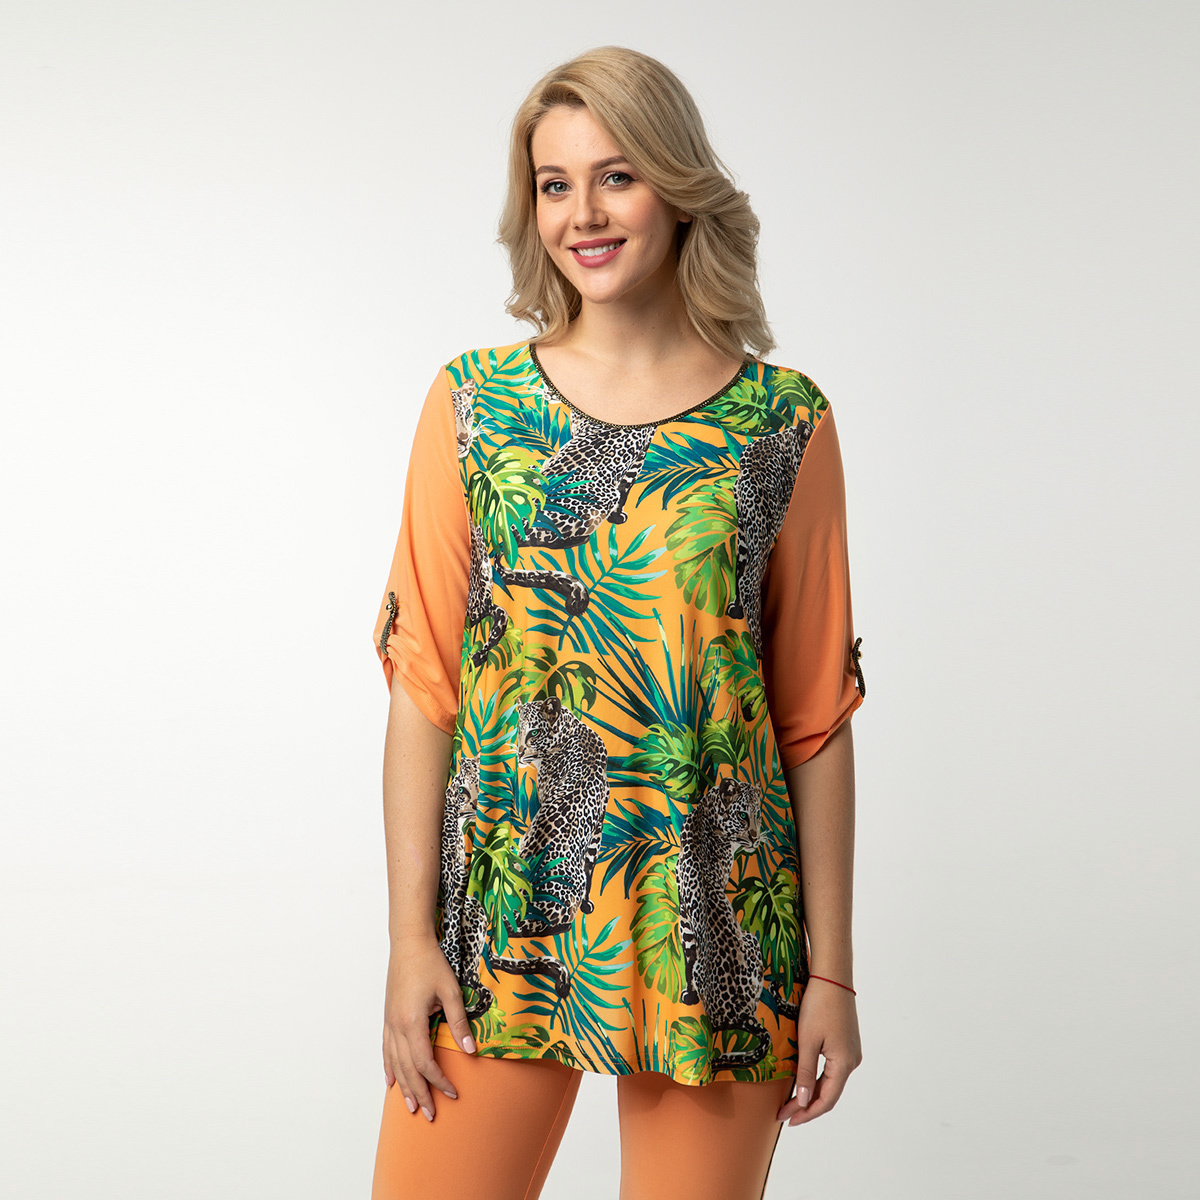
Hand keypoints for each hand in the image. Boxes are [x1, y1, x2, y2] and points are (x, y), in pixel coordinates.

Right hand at [382, 933, 476, 1121]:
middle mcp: (397, 1027)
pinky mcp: (388, 1017)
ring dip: (403, 1086)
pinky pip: (386, 1050)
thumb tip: (471, 1050)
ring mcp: (390, 1023)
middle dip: (420, 1093)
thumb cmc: (431, 963)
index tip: (453, 1093)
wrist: (409, 943)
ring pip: (394, 1063)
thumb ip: (460, 1022)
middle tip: (430, 1115)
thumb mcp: (451, 991)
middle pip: (407, 1069)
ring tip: (411, 1106)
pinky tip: (391, 1080)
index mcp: (412, 1023)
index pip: (425, 1063)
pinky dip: (389, 1068)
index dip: (438, 1081)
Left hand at [776, 977, 861, 1124]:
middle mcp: (852, 1061)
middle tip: (784, 1113)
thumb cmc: (819, 1005)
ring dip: (811, 1092)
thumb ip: (806, 1073)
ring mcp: (851, 1052)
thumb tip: (804, 1101)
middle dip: (806, 1105)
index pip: (827, 1100)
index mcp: (845, 1063)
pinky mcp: (846, 1043)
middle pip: (829, 1093)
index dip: (808, 1113)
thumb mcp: (808, 1041)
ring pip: (830, 1081)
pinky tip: (803, 1080)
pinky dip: (817, 1078)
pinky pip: (832, 1068)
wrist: (832, 976)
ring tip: (790, 1101)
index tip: (789, 1120)